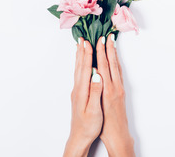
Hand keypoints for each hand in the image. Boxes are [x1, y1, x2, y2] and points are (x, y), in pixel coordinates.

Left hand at [64, 38, 103, 156]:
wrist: (79, 137)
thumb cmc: (88, 126)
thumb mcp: (94, 111)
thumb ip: (95, 93)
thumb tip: (97, 76)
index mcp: (82, 91)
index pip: (85, 69)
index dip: (87, 55)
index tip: (89, 42)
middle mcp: (77, 88)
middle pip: (80, 66)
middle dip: (82, 51)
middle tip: (83, 37)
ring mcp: (77, 90)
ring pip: (78, 69)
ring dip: (79, 56)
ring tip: (80, 45)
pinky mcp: (78, 93)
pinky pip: (79, 73)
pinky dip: (80, 64)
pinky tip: (81, 63)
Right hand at [96, 34, 134, 156]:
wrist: (118, 136)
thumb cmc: (105, 126)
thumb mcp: (99, 108)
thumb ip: (97, 90)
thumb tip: (95, 74)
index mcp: (107, 90)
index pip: (103, 66)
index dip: (100, 52)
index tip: (98, 40)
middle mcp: (115, 87)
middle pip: (111, 63)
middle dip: (108, 48)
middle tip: (105, 35)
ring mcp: (119, 89)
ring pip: (116, 67)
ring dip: (113, 53)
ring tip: (111, 42)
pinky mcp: (120, 92)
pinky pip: (118, 73)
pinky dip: (115, 63)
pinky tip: (113, 60)